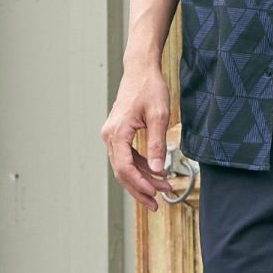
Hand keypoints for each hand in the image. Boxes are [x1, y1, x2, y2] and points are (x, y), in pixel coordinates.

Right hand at [100, 65, 176, 211]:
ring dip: (142, 180)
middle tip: (158, 203)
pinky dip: (141, 168)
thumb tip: (158, 169)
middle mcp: (110, 136)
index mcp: (117, 133)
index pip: (125, 167)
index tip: (155, 193)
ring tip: (163, 189)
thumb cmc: (150, 88)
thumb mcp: (159, 116)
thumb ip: (157, 144)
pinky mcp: (119, 134)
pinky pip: (127, 157)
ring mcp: (113, 136)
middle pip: (122, 171)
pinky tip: (156, 174)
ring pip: (124, 167)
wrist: (141, 70)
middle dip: (140, 189)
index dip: (140, 184)